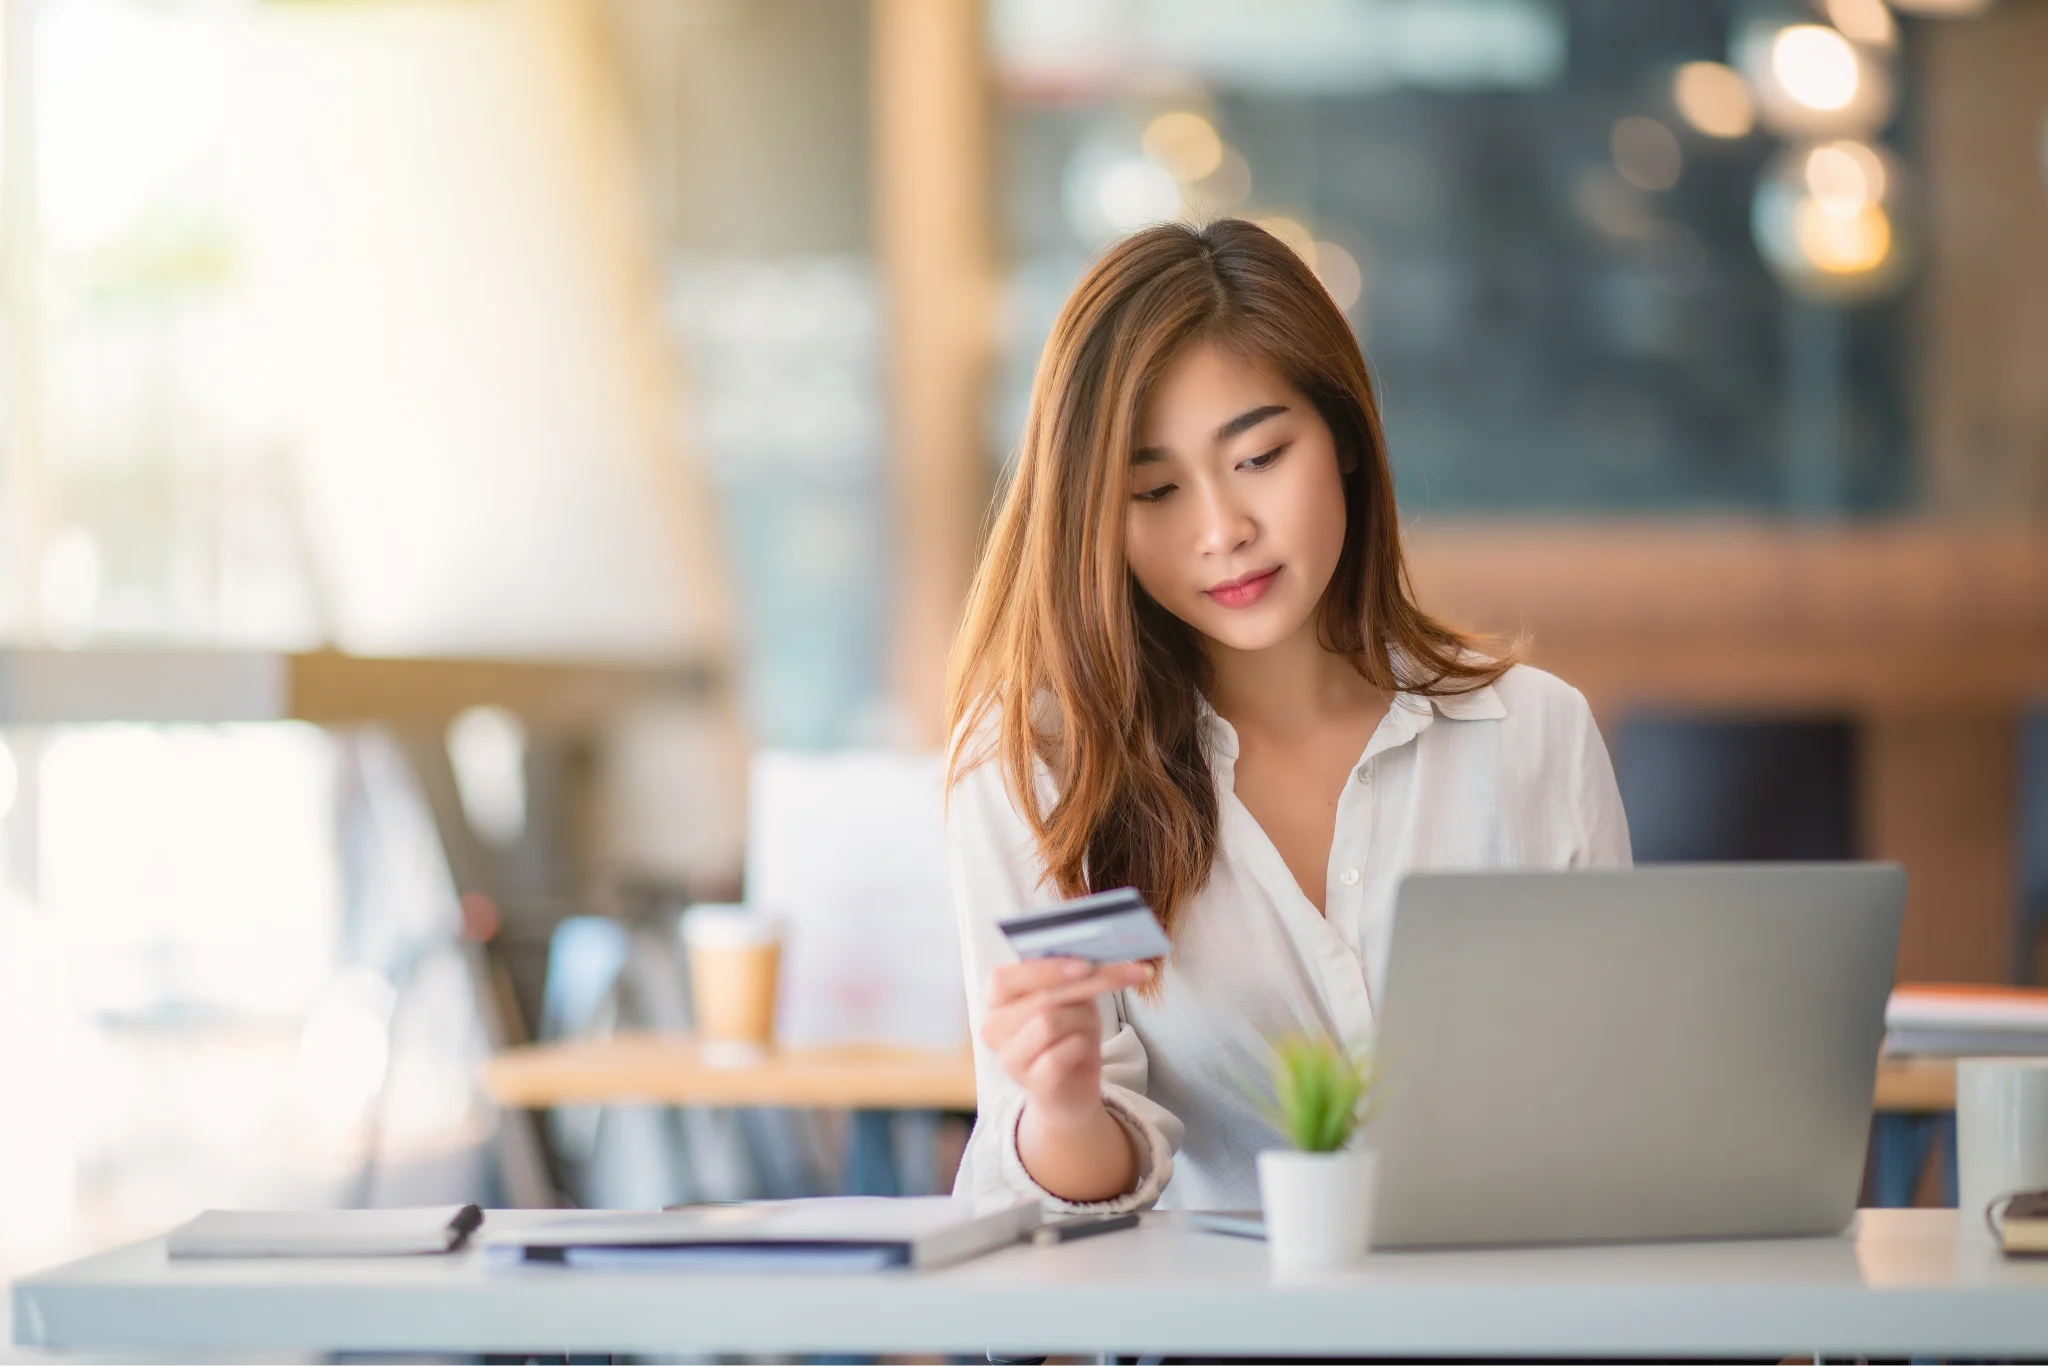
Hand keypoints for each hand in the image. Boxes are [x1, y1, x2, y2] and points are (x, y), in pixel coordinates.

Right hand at [981, 957, 1148, 1125]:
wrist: (1071, 1093)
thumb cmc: (1067, 1038)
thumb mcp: (1070, 1000)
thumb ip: (1070, 978)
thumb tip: (1093, 958)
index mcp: (997, 1001)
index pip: (1004, 978)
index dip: (1044, 969)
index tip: (1084, 964)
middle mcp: (994, 1029)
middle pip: (1039, 998)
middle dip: (1087, 984)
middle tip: (1127, 974)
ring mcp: (1009, 1059)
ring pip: (1050, 1022)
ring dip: (1083, 1020)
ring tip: (1087, 1027)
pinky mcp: (1032, 1084)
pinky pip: (1062, 1053)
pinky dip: (1082, 1047)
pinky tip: (1081, 1052)